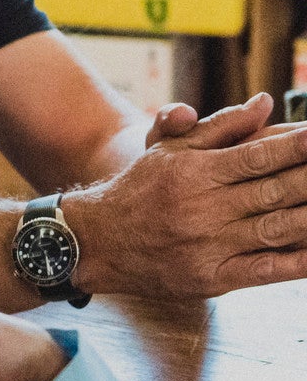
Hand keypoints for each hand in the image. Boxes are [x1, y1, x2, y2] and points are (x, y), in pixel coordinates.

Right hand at [63, 92, 306, 298]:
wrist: (95, 241)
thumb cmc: (138, 190)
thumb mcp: (170, 150)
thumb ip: (220, 127)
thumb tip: (265, 103)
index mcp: (196, 172)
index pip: (259, 155)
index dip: (298, 147)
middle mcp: (204, 208)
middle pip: (276, 191)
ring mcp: (210, 245)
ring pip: (279, 228)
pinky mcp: (213, 277)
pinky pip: (267, 270)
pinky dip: (301, 262)